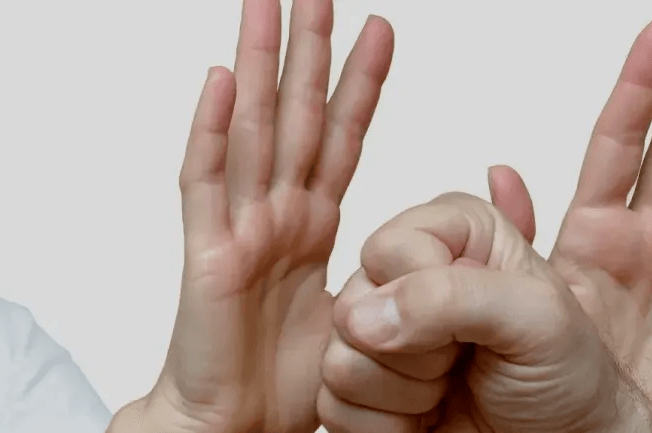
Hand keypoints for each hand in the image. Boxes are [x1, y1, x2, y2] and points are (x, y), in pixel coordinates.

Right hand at [110, 0, 394, 430]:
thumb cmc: (294, 390)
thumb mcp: (372, 318)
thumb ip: (400, 279)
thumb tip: (445, 260)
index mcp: (313, 227)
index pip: (342, 137)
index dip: (360, 84)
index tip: (381, 28)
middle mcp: (274, 216)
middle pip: (293, 114)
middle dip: (306, 49)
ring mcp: (237, 229)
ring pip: (250, 128)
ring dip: (258, 64)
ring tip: (265, 4)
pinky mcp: (208, 256)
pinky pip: (206, 183)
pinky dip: (210, 129)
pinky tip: (218, 79)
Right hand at [317, 193, 651, 431]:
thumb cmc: (568, 376)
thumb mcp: (539, 319)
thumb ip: (456, 295)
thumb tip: (367, 315)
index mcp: (458, 235)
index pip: (389, 245)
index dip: (424, 290)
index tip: (477, 319)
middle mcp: (412, 277)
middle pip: (351, 303)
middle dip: (415, 349)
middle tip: (466, 359)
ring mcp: (383, 335)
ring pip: (336, 359)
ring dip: (403, 391)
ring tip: (451, 387)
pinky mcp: (364, 390)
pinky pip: (332, 405)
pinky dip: (388, 425)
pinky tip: (428, 416)